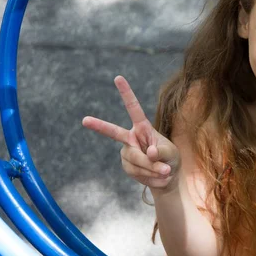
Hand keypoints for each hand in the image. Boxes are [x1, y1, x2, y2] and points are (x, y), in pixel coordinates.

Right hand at [82, 75, 180, 189]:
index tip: (118, 78)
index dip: (126, 93)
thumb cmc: (171, 159)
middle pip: (115, 133)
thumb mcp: (172, 153)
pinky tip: (157, 176)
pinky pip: (138, 171)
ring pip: (136, 160)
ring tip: (165, 170)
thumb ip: (162, 152)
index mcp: (143, 127)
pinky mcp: (126, 166)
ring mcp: (127, 152)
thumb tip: (149, 153)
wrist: (167, 177)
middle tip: (84, 120)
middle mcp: (130, 138)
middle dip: (99, 126)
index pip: (133, 108)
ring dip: (153, 168)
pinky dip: (150, 175)